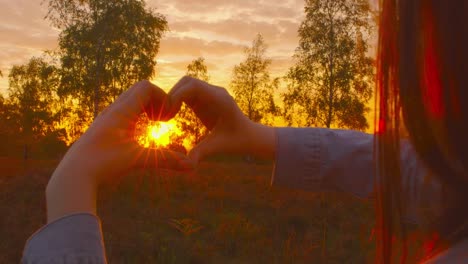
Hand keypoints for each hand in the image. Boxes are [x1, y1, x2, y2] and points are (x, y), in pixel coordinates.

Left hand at [46, 80, 192, 222]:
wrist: (74, 174)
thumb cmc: (104, 164)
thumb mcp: (138, 160)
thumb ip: (166, 160)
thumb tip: (192, 166)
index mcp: (121, 111)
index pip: (146, 87)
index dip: (161, 97)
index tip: (167, 117)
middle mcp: (113, 110)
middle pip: (139, 89)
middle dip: (155, 101)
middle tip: (163, 119)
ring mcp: (106, 117)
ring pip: (130, 100)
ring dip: (145, 107)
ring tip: (153, 124)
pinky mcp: (103, 127)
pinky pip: (123, 111)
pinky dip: (135, 116)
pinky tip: (138, 134)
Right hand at [168, 76, 275, 162]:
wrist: (249, 136)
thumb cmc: (237, 141)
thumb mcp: (219, 147)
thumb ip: (202, 152)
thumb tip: (186, 164)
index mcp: (220, 100)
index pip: (193, 86)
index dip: (176, 96)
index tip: (168, 115)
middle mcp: (215, 92)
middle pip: (187, 81)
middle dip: (172, 95)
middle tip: (164, 116)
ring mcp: (210, 93)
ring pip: (185, 85)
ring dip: (173, 97)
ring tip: (166, 117)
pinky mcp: (205, 98)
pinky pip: (187, 93)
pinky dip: (177, 100)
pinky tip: (172, 116)